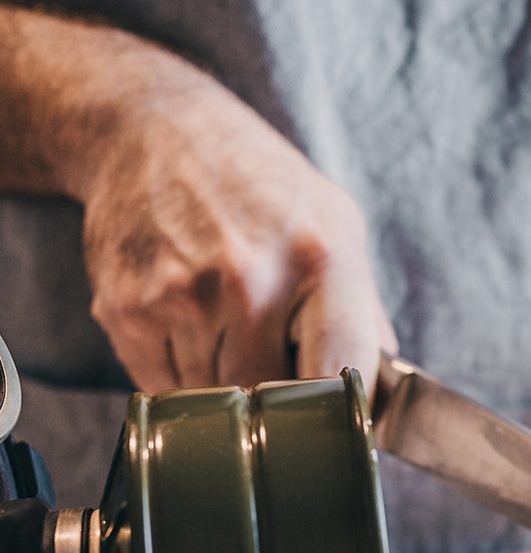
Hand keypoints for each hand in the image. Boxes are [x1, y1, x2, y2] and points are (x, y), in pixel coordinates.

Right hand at [81, 76, 396, 396]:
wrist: (154, 130)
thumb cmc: (261, 186)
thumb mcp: (337, 224)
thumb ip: (364, 311)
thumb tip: (381, 394)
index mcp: (321, 260)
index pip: (340, 376)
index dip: (339, 413)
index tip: (334, 422)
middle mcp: (251, 280)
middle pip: (271, 402)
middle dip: (276, 400)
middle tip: (272, 361)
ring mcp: (183, 297)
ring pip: (214, 401)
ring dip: (223, 387)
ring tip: (226, 329)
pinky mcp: (127, 309)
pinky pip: (162, 386)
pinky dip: (177, 374)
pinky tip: (186, 325)